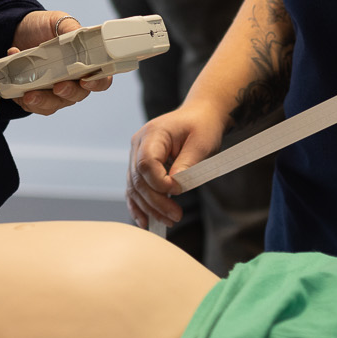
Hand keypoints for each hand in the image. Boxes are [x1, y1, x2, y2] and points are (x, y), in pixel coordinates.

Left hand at [7, 10, 110, 115]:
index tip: (86, 80)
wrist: (16, 30)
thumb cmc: (42, 26)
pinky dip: (23, 97)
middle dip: (68, 93)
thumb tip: (78, 35)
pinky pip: (32, 105)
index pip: (100, 78)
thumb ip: (70, 28)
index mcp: (84, 63)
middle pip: (77, 95)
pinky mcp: (34, 96)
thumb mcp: (58, 20)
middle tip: (57, 87)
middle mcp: (71, 80)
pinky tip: (15, 83)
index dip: (97, 83)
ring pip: (53, 104)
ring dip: (42, 101)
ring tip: (30, 94)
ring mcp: (52, 91)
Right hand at [126, 102, 226, 227]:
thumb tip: (174, 186)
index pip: (146, 163)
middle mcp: (139, 144)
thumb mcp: (202, 143)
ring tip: (168, 221)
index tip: (178, 191)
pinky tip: (147, 221)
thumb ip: (187, 164)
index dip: (159, 182)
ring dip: (149, 207)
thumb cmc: (202, 126)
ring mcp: (137, 155)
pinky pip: (135, 188)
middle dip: (155, 201)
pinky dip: (139, 205)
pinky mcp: (141, 166)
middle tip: (176, 216)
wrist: (200, 116)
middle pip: (138, 178)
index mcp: (153, 133)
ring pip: (134, 186)